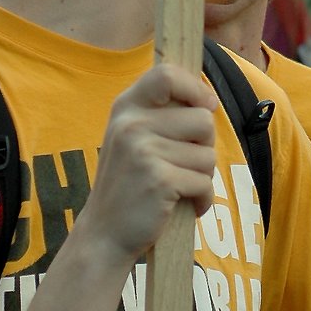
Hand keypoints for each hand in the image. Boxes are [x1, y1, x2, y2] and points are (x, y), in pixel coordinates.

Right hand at [80, 64, 217, 262]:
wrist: (103, 235)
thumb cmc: (128, 185)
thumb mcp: (131, 139)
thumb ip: (160, 116)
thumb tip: (208, 101)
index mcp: (125, 108)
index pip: (166, 74)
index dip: (195, 87)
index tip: (205, 106)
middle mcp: (131, 124)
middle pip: (203, 119)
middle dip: (204, 147)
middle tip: (182, 166)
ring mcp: (143, 151)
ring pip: (207, 155)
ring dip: (202, 177)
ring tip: (178, 188)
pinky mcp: (159, 179)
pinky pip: (204, 183)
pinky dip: (202, 199)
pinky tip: (184, 206)